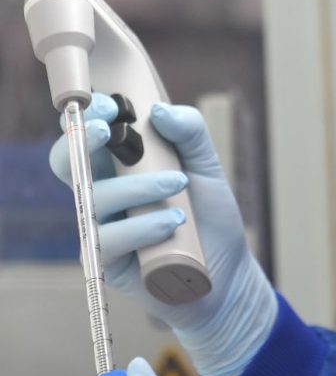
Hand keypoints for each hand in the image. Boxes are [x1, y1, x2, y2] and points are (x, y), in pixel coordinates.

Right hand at [51, 93, 276, 375]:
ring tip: (180, 187)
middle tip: (112, 129)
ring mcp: (101, 227)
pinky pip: (108, 239)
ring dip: (137, 187)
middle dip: (84, 141)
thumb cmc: (210, 217)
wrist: (227, 272)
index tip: (112, 103)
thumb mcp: (208, 168)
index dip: (91, 115)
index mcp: (120, 165)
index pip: (88, 133)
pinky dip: (143, 226)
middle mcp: (103, 192)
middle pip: (67, 162)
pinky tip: (173, 223)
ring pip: (95, 198)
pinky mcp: (107, 261)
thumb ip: (190, 133)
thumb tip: (159, 111)